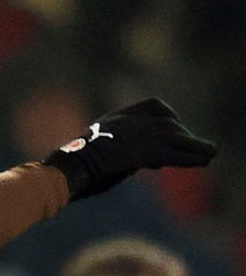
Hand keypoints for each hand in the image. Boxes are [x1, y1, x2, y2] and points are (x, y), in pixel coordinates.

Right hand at [44, 98, 216, 199]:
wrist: (67, 169)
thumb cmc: (71, 166)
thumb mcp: (92, 150)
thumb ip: (114, 148)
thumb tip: (126, 162)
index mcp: (115, 119)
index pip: (153, 106)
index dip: (168, 117)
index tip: (174, 130)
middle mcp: (128, 122)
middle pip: (168, 122)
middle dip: (182, 135)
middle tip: (193, 149)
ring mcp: (135, 135)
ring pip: (176, 137)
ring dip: (195, 146)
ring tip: (209, 153)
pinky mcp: (142, 152)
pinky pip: (176, 154)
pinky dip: (193, 157)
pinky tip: (205, 159)